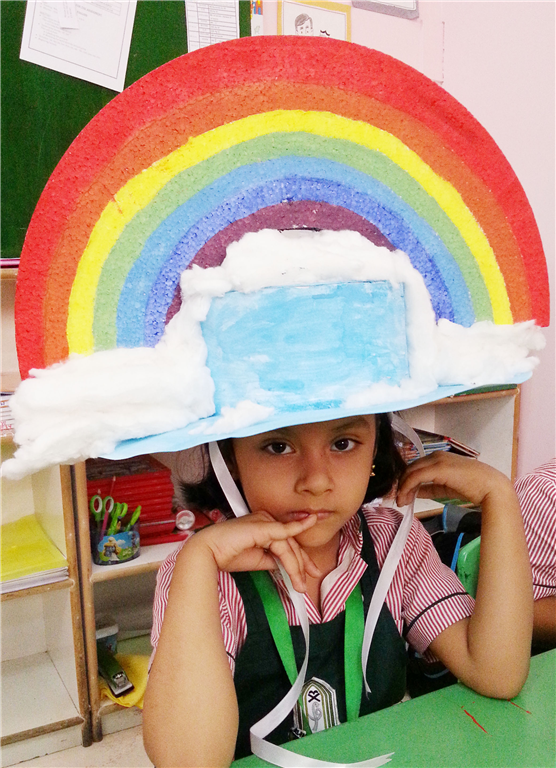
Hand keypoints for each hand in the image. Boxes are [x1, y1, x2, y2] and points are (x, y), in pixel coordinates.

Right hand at [190, 512, 320, 592]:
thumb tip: (287, 565)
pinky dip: (298, 529)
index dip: (300, 558)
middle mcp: (266, 520)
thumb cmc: (227, 554)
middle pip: (291, 543)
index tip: (308, 572)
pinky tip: (310, 525)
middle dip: (302, 563)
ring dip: (295, 566)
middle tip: (310, 577)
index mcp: (264, 526)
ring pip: (288, 544)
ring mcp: (264, 521)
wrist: (208, 552)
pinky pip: (284, 531)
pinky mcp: (262, 526)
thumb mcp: (257, 560)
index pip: (287, 542)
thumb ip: (273, 559)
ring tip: (298, 583)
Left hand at [396, 451, 512, 507]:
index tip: (402, 496)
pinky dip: (407, 487)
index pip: (415, 468)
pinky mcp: (438, 468)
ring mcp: (437, 460)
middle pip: (410, 468)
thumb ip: (430, 488)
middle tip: (399, 500)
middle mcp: (436, 456)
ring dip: (403, 487)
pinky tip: (406, 498)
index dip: (405, 481)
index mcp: (438, 458)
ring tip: (401, 502)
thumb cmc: (473, 488)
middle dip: (401, 485)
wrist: (491, 486)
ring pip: (410, 471)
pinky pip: (416, 477)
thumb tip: (414, 492)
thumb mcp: (445, 488)